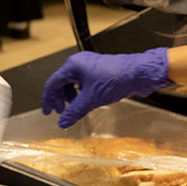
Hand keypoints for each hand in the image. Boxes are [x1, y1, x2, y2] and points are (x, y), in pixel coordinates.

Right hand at [40, 48, 169, 127]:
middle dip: (60, 99)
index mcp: (73, 65)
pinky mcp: (99, 71)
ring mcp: (90, 66)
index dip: (48, 99)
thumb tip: (62, 122)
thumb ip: (74, 112)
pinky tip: (86, 102)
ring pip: (73, 82)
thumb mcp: (90, 99)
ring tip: (75, 109)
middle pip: (62, 82)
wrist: (138, 74)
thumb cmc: (115, 80)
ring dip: (71, 97)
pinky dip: (81, 93)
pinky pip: (83, 82)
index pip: (53, 83)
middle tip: (61, 113)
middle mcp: (79, 63)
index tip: (48, 112)